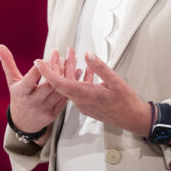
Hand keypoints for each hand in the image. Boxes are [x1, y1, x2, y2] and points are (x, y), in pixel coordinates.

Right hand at [0, 45, 70, 134]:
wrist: (24, 122)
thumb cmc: (19, 97)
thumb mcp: (12, 81)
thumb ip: (8, 63)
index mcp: (22, 92)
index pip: (29, 81)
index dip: (36, 71)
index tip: (40, 59)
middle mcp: (34, 101)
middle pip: (47, 85)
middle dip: (54, 69)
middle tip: (58, 55)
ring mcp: (45, 108)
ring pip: (59, 90)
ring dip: (66, 75)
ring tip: (70, 60)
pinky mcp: (55, 113)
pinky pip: (65, 97)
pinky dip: (72, 84)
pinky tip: (77, 72)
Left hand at [35, 51, 149, 136]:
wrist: (132, 118)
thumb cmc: (126, 102)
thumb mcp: (115, 81)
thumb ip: (99, 67)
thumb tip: (88, 55)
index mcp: (85, 95)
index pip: (59, 83)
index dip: (47, 72)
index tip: (38, 62)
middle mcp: (80, 101)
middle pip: (62, 82)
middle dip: (58, 66)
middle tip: (56, 52)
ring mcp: (83, 104)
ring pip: (70, 85)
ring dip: (70, 70)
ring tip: (73, 55)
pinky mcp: (87, 105)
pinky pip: (77, 89)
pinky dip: (78, 78)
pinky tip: (86, 69)